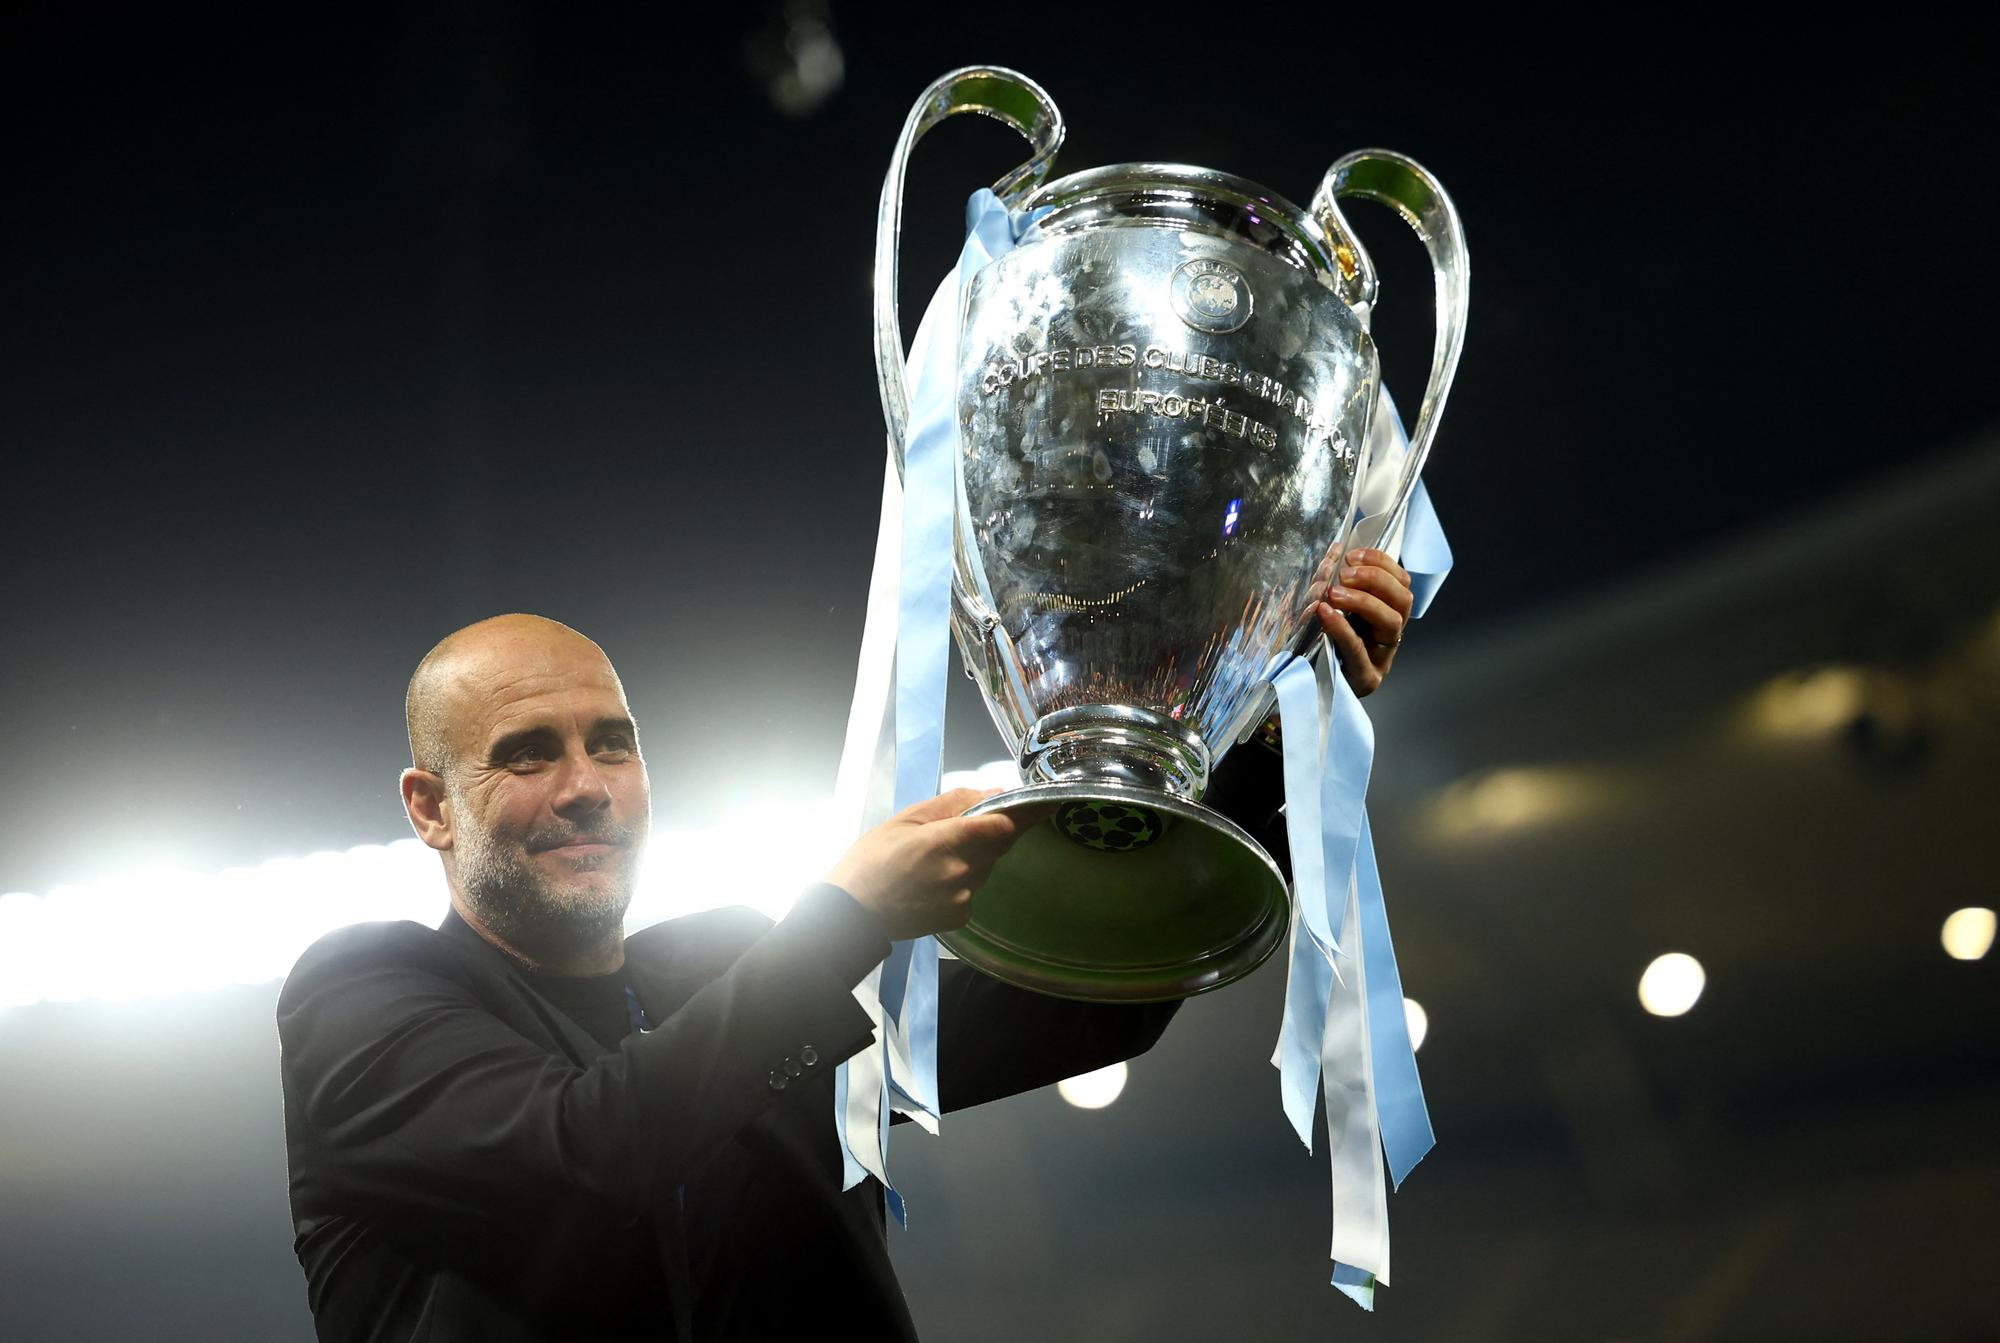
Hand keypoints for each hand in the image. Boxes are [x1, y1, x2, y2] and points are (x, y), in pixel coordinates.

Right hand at [823, 788, 1029, 939]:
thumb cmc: (872, 859)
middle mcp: (959, 871)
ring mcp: (962, 896)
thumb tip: (993, 792)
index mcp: (943, 840)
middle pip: (999, 844)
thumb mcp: (905, 819)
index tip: (1043, 804)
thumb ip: (951, 804)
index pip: (999, 825)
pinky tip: (935, 881)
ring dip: (978, 855)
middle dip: (999, 830)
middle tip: (988, 822)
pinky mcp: (961, 916)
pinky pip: (974, 890)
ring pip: (987, 867)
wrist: (854, 912)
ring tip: (939, 856)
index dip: (1025, 814)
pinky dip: (964, 880)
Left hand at [1314, 546, 1412, 697]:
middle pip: (1403, 600)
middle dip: (1375, 580)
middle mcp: (1390, 634)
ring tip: (1332, 594)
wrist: (1309, 687)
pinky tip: (1324, 613)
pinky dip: (1341, 628)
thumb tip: (1334, 552)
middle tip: (1344, 574)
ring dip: (1363, 601)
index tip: (1352, 555)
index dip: (1381, 563)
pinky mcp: (1365, 678)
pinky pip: (1358, 650)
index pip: (1401, 581)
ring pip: (1391, 623)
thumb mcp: (1330, 609)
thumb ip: (1335, 584)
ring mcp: (1381, 657)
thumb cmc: (1321, 642)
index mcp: (1387, 612)